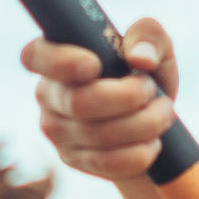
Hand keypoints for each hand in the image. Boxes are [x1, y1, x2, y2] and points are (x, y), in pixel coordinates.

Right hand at [21, 16, 179, 182]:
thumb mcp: (155, 45)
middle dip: (127, 97)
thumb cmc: (147, 73)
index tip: (95, 65)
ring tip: (163, 113)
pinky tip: (153, 142)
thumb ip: (149, 35)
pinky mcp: (73, 159)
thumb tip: (140, 57)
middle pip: (77, 102)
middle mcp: (48, 94)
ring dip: (143, 124)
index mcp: (57, 55)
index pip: (35, 55)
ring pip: (98, 135)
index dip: (60, 62)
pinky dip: (140, 153)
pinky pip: (106, 162)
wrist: (154, 121)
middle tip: (151, 89)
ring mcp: (56, 131)